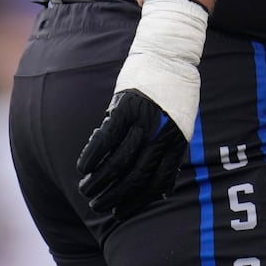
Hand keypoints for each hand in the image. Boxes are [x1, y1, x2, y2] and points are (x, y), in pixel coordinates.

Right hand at [76, 0, 208, 218]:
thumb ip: (171, 153)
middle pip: (135, 175)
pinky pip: (107, 137)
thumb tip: (164, 188)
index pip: (157, 180)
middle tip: (98, 206)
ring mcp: (143, 120)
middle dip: (115, 196)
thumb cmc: (174, 92)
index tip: (122, 213)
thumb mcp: (182, 123)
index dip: (137, 200)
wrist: (170, 53)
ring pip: (119, 160)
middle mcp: (161, 133)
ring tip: (87, 190)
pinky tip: (83, 168)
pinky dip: (93, 155)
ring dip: (100, 181)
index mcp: (175, 140)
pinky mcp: (127, 105)